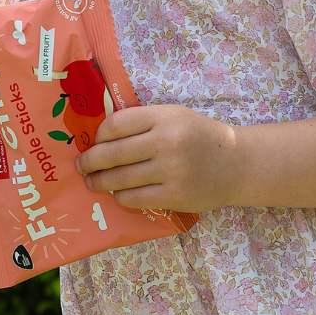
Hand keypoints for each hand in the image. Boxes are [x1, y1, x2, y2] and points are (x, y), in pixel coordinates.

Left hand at [74, 105, 241, 212]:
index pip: (115, 125)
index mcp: (162, 117)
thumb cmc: (196, 136)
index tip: (93, 142)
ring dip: (100, 182)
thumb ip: (140, 122)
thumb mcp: (171, 116)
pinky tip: (118, 194)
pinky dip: (120, 197)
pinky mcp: (175, 196)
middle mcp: (166, 142)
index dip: (98, 135)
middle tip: (80, 166)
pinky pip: (135, 198)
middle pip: (113, 154)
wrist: (235, 163)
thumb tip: (99, 137)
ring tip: (92, 182)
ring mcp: (171, 171)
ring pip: (120, 179)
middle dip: (90, 162)